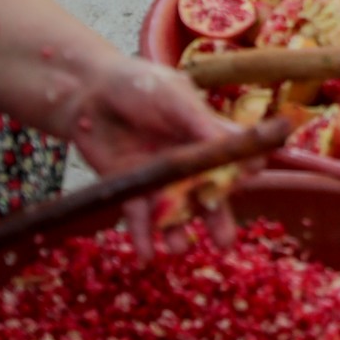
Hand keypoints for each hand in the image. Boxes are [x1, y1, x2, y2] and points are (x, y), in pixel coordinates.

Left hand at [57, 55, 242, 257]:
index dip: (242, 167)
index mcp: (201, 132)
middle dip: (217, 218)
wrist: (87, 92)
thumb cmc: (137, 84)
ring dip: (178, 233)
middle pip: (206, 194)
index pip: (230, 154)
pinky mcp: (129, 188)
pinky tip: (147, 255)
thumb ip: (201, 122)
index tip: (251, 176)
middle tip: (225, 243)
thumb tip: (237, 143)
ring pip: (174, 212)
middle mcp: (184, 160)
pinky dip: (143, 238)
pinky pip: (138, 218)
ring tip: (178, 248)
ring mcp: (157, 177)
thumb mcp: (173, 97)